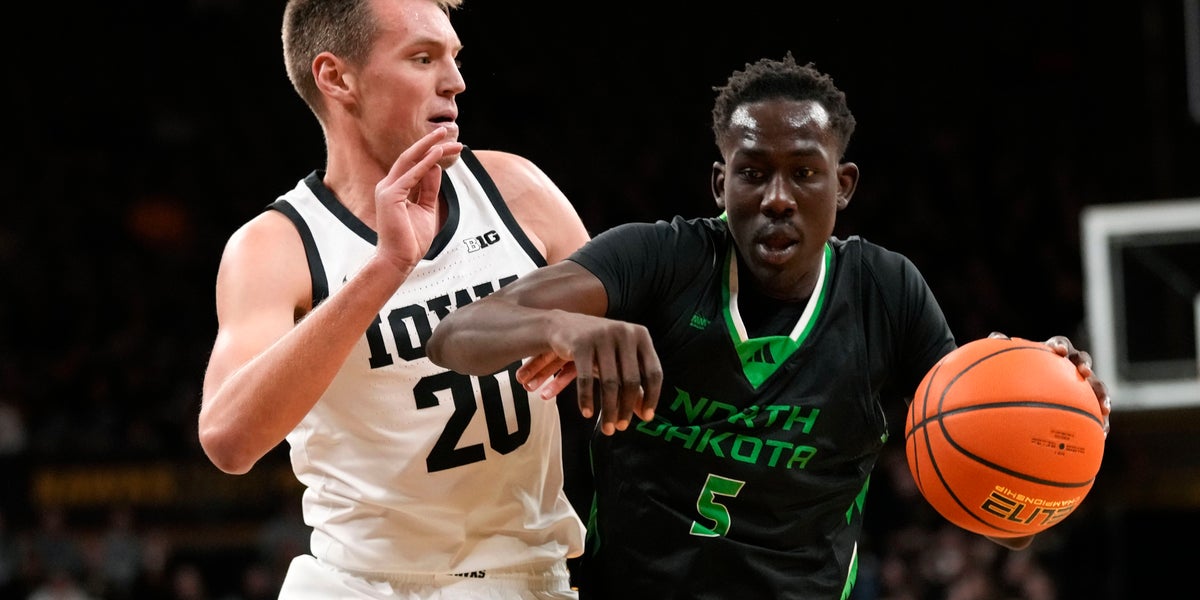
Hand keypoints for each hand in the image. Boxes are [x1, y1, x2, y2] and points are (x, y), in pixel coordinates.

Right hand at [374, 128, 462, 271]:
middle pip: (410, 157)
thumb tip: (436, 168)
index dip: (433, 153)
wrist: (399, 260)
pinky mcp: (390, 196)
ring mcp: (387, 190)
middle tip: (445, 131)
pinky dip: (425, 163)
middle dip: (429, 143)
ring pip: (409, 160)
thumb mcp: (426, 210)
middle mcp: (389, 185)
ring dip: (428, 147)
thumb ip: (430, 189)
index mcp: (396, 189)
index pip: (415, 164)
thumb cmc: (411, 239)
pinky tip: (437, 154)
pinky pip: (411, 175)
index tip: (452, 147)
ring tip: (444, 136)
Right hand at [517, 313, 661, 435]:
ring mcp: (602, 336)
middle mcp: (624, 332)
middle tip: (621, 428)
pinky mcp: (581, 343)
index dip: (652, 397)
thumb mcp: (619, 361)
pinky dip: (586, 399)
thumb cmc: (598, 347)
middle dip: (626, 408)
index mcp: (640, 335)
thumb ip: (634, 384)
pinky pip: (586, 378)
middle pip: (631, 380)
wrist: (563, 326)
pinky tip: (587, 413)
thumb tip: (645, 414)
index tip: (646, 418)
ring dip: (609, 409)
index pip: (653, 371)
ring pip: (610, 382)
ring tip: (608, 428)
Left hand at [988, 332, 1111, 437]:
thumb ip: (1002, 350)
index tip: (1056, 350)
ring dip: (1102, 393)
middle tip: (1084, 372)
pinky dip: (1102, 420)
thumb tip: (996, 336)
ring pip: (1097, 385)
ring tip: (1104, 407)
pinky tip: (1103, 433)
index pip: (1060, 343)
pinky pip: (1097, 411)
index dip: (1060, 345)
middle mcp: (1071, 366)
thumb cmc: (1020, 375)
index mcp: (1054, 354)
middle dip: (1085, 364)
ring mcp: (1082, 384)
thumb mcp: (1011, 365)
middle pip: (1083, 360)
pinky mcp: (1088, 402)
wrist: (1031, 395)